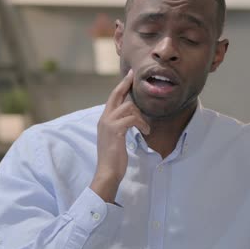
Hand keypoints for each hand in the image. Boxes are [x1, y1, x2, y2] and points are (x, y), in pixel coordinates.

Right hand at [90, 69, 149, 202]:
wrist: (107, 171)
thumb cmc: (113, 158)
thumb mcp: (115, 138)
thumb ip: (119, 126)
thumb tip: (131, 117)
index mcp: (104, 120)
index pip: (112, 98)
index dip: (121, 87)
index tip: (129, 77)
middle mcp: (104, 119)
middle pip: (116, 95)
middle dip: (126, 85)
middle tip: (134, 77)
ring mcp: (108, 123)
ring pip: (129, 108)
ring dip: (141, 117)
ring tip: (145, 129)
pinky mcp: (115, 130)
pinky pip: (132, 119)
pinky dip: (141, 124)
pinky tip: (145, 132)